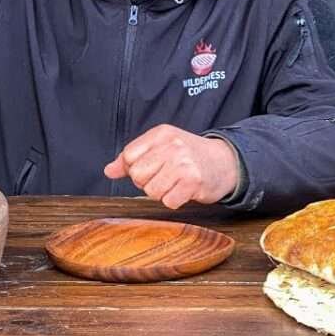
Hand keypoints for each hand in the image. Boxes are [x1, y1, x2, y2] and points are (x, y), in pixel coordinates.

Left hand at [103, 124, 238, 208]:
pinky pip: (168, 201)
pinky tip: (184, 191)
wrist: (225, 162)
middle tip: (166, 176)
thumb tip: (109, 171)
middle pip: (138, 175)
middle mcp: (172, 145)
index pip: (129, 156)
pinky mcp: (193, 181)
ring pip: (151, 191)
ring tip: (175, 183)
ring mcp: (183, 163)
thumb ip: (132, 158)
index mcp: (161, 133)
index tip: (151, 167)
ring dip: (162, 193)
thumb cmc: (189, 156)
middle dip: (148, 182)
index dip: (135, 168)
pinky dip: (175, 201)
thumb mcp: (161, 147)